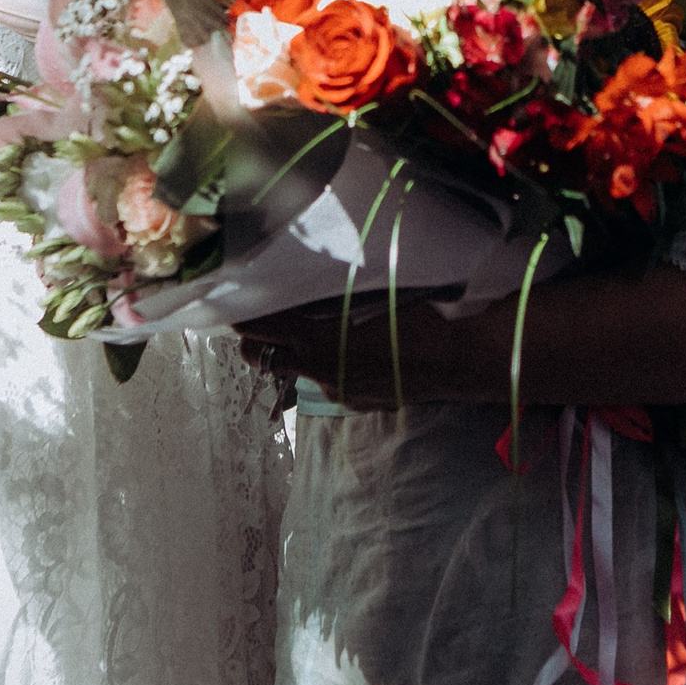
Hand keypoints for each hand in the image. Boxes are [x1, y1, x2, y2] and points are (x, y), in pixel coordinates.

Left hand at [237, 304, 497, 408]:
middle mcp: (316, 369)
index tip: (231, 301)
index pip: (258, 327)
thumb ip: (327, 295)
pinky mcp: (352, 402)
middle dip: (256, 339)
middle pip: (261, 356)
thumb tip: (299, 282)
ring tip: (314, 333)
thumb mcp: (367, 294)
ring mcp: (333, 390)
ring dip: (296, 353)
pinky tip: (354, 353)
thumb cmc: (414, 316)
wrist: (454, 359)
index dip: (240, 314)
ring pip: (297, 370)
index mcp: (315, 338)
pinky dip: (330, 366)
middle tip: (263, 318)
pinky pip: (328, 381)